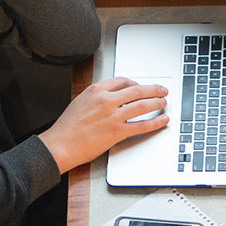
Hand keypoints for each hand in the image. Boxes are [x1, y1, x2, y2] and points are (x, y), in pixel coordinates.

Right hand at [39, 77, 170, 170]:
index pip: (122, 81)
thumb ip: (97, 97)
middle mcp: (106, 100)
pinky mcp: (117, 132)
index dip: (136, 83)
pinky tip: (163, 120)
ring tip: (163, 103)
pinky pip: (142, 125)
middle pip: (137, 90)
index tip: (141, 87)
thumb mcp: (80, 102)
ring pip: (142, 105)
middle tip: (162, 90)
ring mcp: (113, 116)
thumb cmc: (67, 127)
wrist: (61, 144)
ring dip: (157, 103)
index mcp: (96, 90)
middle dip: (153, 89)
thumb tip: (113, 96)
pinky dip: (156, 122)